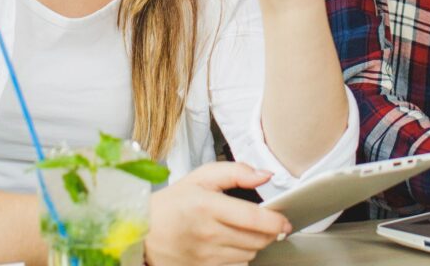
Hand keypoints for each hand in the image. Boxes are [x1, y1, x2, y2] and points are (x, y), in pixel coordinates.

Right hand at [145, 161, 290, 265]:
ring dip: (256, 243)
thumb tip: (264, 175)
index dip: (275, 220)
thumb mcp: (201, 177)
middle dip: (269, 231)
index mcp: (208, 206)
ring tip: (247, 230)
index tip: (285, 219)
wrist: (144, 231)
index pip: (253, 218)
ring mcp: (205, 256)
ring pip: (249, 254)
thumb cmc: (173, 202)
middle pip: (256, 239)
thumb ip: (236, 172)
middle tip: (267, 222)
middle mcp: (208, 233)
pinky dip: (242, 256)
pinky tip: (234, 244)